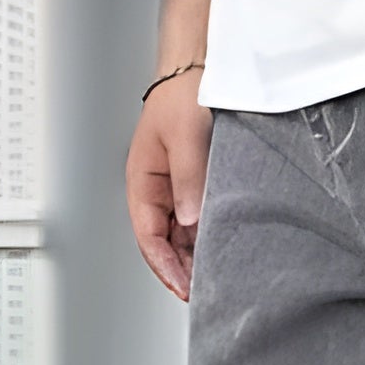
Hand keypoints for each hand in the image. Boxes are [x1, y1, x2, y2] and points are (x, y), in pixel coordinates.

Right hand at [126, 72, 211, 299]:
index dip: (164, 265)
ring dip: (195, 259)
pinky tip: (222, 254)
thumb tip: (190, 220)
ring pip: (182, 238)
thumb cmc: (185, 94)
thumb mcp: (186, 137)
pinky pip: (198, 224)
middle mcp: (158, 192)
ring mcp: (177, 192)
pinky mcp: (197, 189)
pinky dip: (207, 242)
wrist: (203, 71)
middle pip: (165, 244)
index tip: (184, 287)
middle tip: (205, 293)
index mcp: (143, 181)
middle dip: (181, 271)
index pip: (148, 235)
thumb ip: (188, 179)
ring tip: (215, 280)